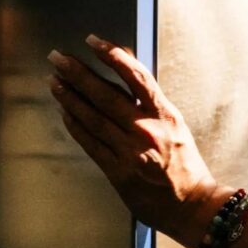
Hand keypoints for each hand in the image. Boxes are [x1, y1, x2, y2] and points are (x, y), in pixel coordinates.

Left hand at [48, 35, 227, 247]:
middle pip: (106, 95)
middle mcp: (147, 130)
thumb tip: (125, 66)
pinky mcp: (118, 172)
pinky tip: (64, 112)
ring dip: (70, 97)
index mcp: (164, 114)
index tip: (93, 41)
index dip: (113, 55)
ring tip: (54, 81)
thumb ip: (149, 99)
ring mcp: (131, 152)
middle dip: (78, 73)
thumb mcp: (174, 123)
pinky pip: (91, 144)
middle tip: (58, 58)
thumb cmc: (184, 163)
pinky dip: (76, 126)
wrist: (193, 206)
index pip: (136, 76)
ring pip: (93, 118)